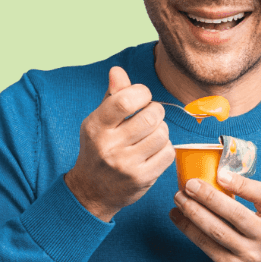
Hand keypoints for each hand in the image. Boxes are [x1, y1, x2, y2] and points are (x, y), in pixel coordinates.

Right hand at [65, 66, 175, 221]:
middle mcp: (109, 146)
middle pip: (151, 117)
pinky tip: (154, 150)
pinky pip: (168, 153)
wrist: (92, 191)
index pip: (125, 100)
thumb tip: (118, 70)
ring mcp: (126, 165)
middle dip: (156, 111)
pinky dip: (165, 148)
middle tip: (151, 115)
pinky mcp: (142, 179)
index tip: (142, 97)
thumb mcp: (99, 121)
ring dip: (161, 130)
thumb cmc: (99, 149)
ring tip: (151, 134)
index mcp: (96, 127)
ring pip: (162, 134)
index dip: (141, 93)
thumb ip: (112, 96)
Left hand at [170, 172, 260, 261]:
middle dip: (208, 196)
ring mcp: (248, 254)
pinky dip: (189, 229)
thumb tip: (215, 178)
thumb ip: (253, 204)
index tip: (221, 174)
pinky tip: (177, 217)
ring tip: (179, 198)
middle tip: (189, 184)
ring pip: (216, 229)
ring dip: (193, 211)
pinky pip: (206, 244)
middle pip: (234, 212)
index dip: (243, 184)